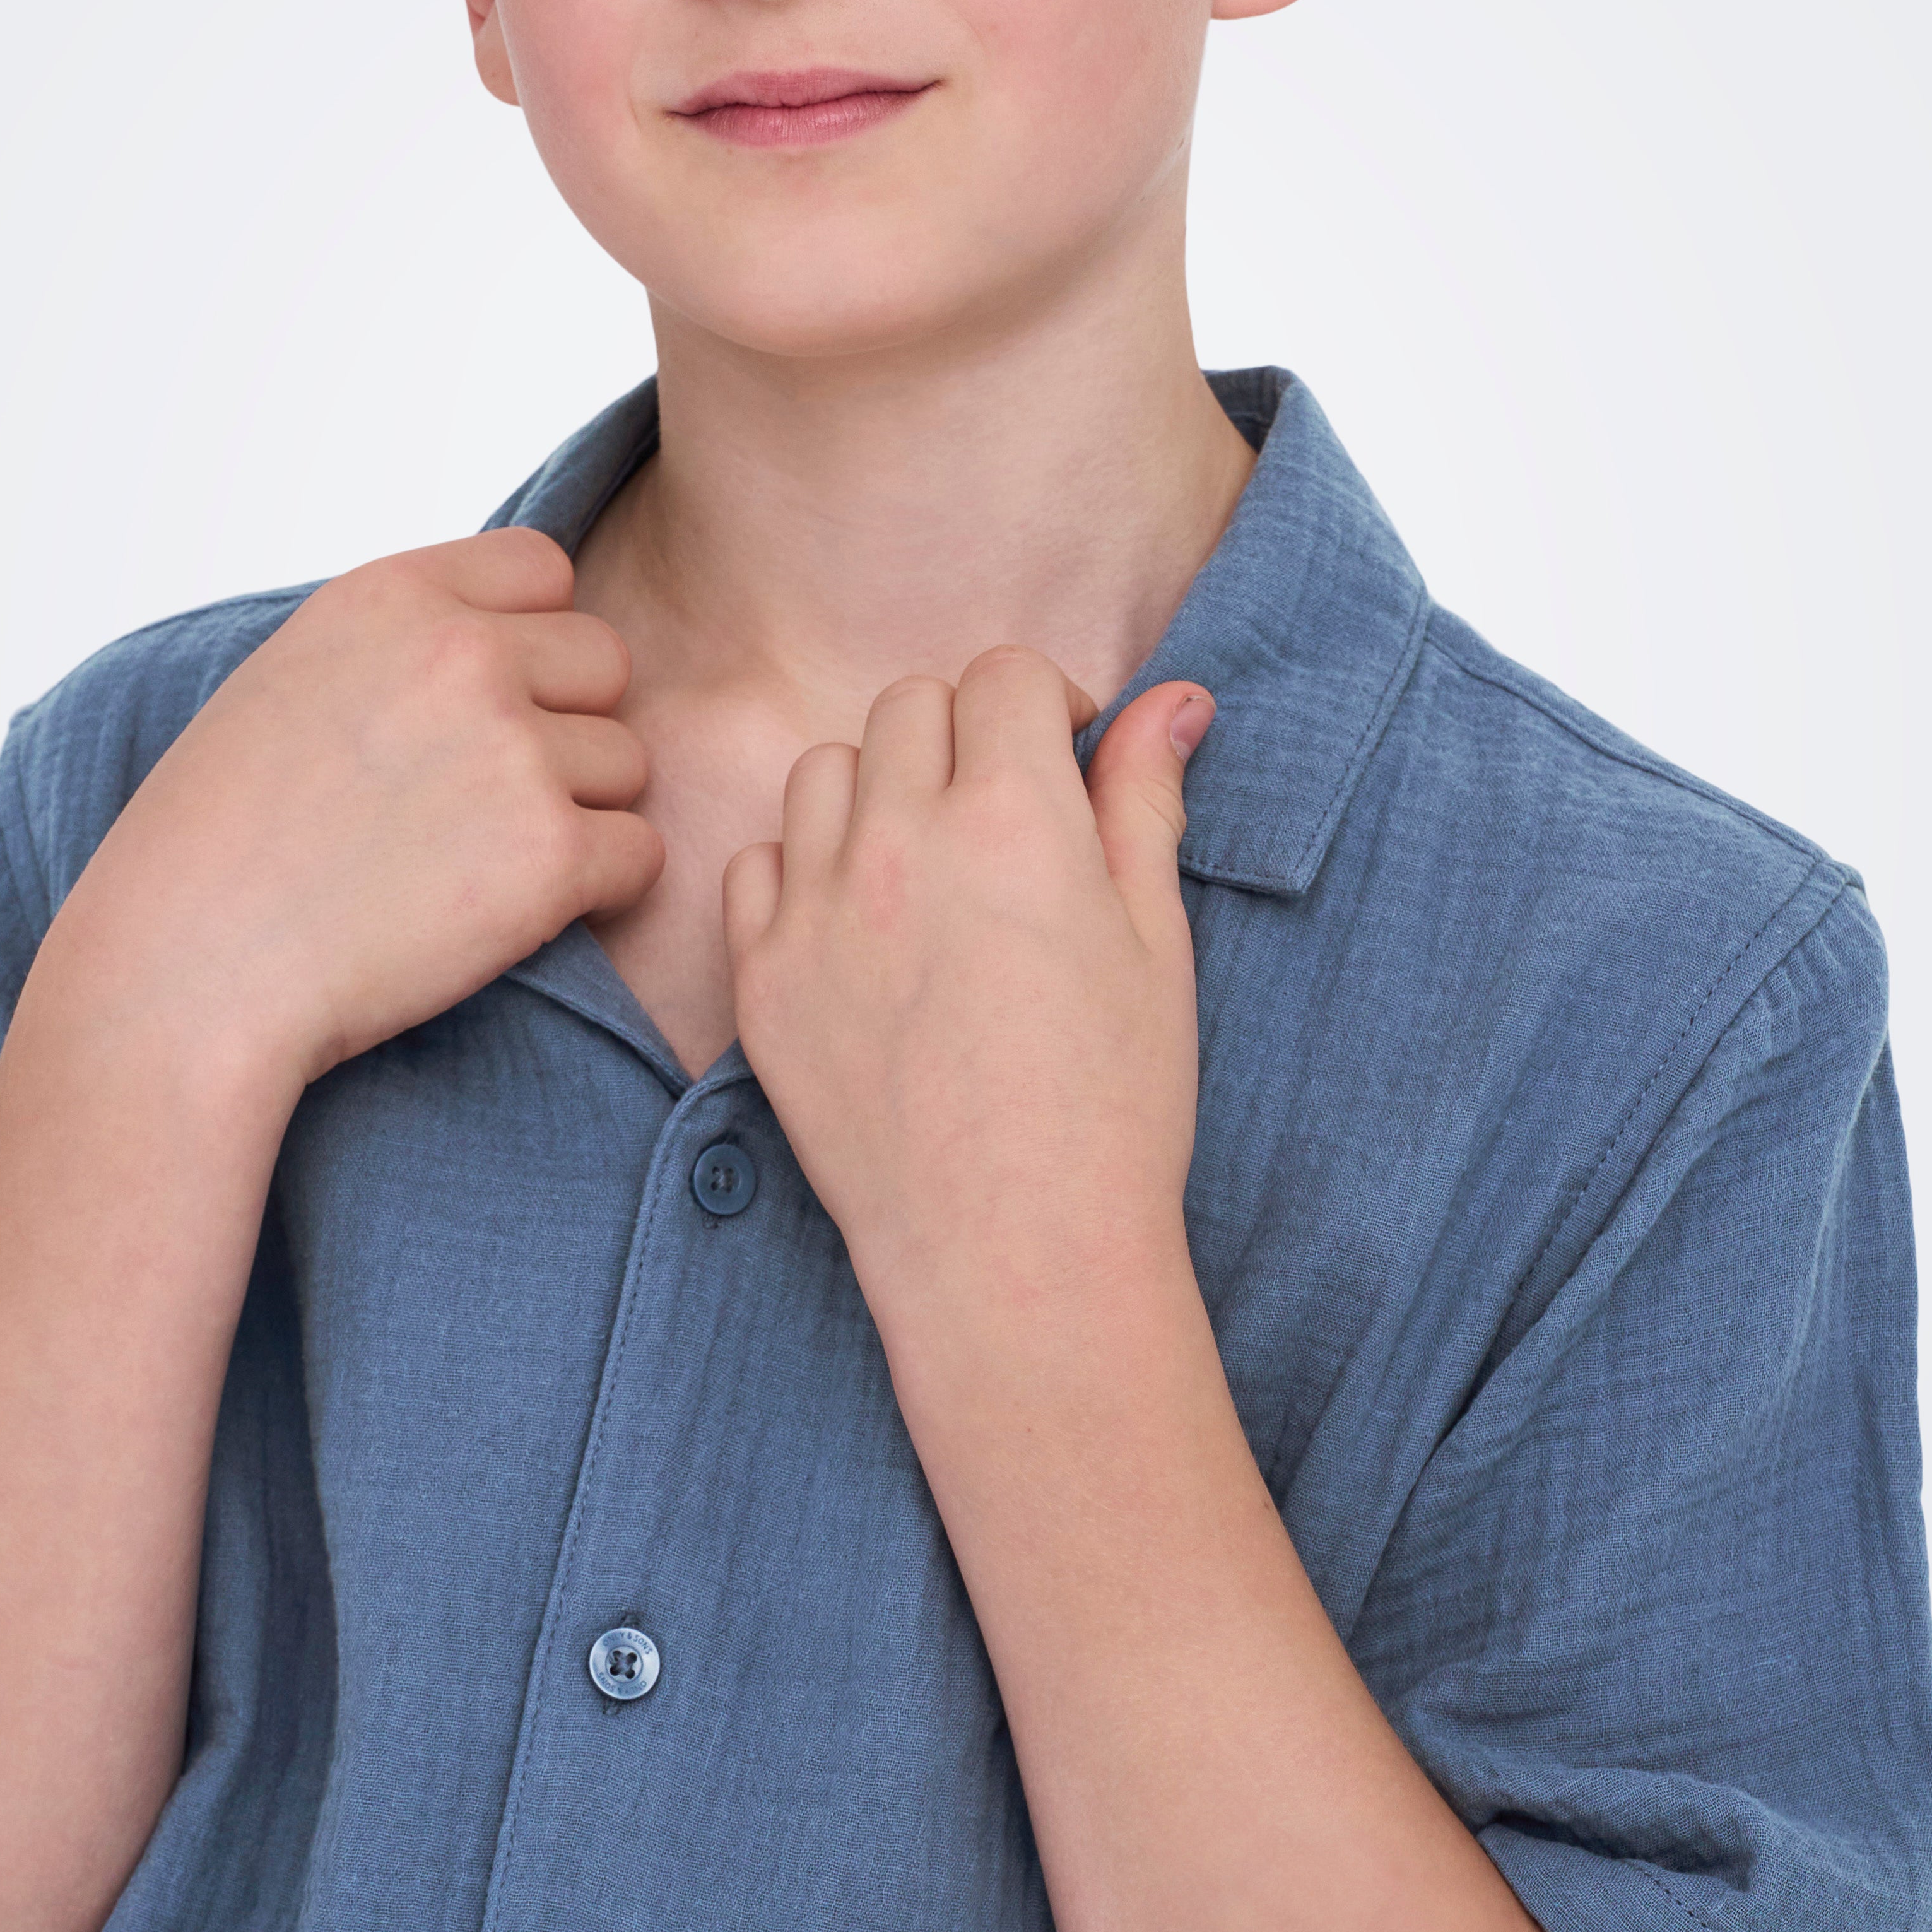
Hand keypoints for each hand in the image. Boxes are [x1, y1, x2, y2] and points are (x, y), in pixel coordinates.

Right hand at [36, 530, 659, 1096]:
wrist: (187, 972)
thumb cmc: (218, 844)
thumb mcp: (293, 680)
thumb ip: (403, 641)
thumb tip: (508, 635)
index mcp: (391, 595)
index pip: (543, 569)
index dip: (529, 644)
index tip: (474, 712)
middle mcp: (462, 652)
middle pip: (604, 663)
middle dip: (565, 728)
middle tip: (477, 803)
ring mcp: (513, 751)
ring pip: (627, 764)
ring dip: (576, 815)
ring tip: (469, 866)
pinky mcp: (550, 856)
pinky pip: (640, 855)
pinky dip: (596, 892)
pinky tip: (505, 916)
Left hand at [722, 649, 1212, 1367]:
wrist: (1014, 1256)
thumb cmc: (1112, 1107)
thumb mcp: (1156, 941)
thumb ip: (1145, 802)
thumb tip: (1173, 698)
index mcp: (1014, 816)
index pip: (1004, 675)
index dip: (1046, 704)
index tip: (1065, 755)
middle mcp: (901, 841)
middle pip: (909, 705)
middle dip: (963, 735)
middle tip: (1001, 812)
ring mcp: (816, 908)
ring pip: (824, 769)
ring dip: (876, 788)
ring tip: (925, 862)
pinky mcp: (761, 977)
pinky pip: (758, 863)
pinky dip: (804, 870)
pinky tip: (859, 924)